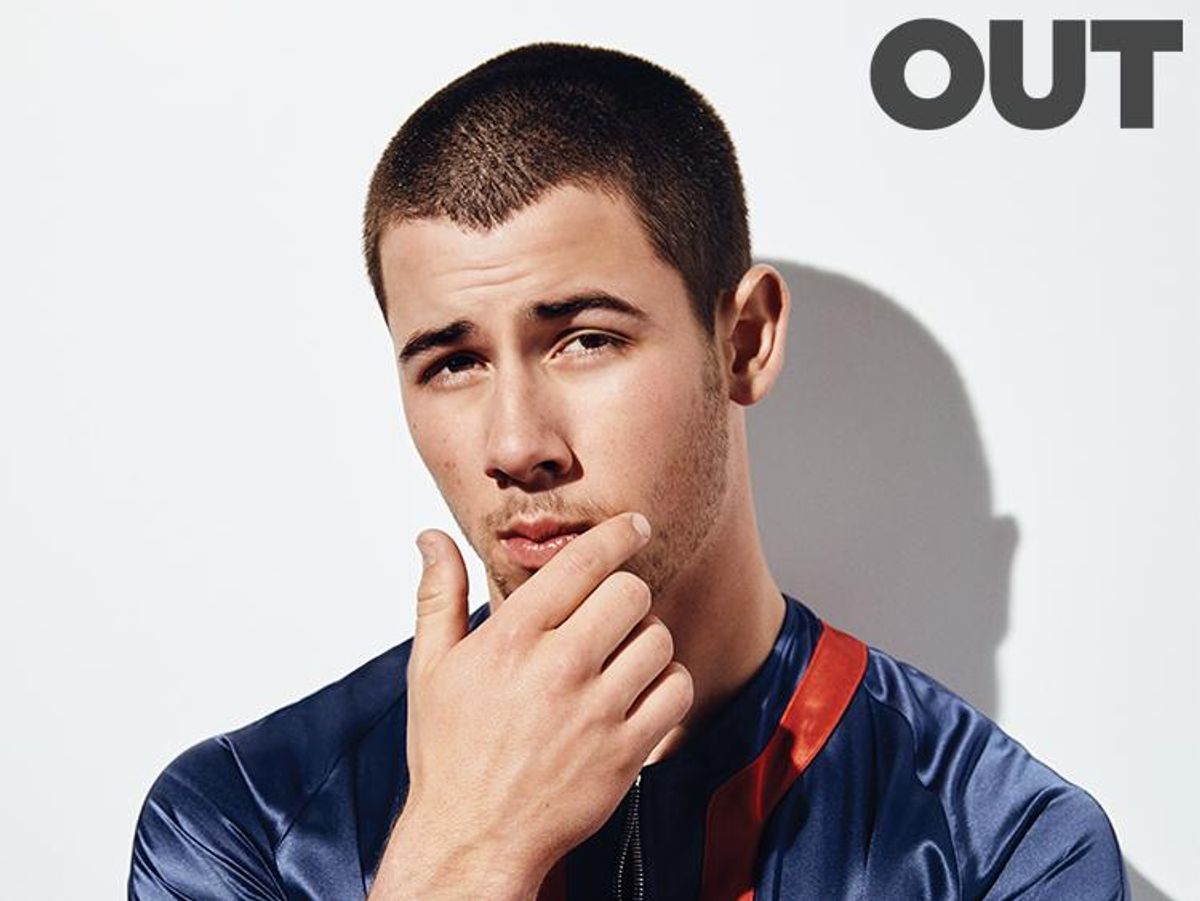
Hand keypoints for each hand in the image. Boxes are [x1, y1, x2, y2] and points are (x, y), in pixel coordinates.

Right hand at [368, 512, 693, 899]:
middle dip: (627, 592)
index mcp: (512, 639)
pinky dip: (667, 686)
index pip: (582, 561)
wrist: (472, 839)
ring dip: (646, 640)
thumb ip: (438, 595)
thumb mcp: (430, 667)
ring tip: (622, 656)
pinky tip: (640, 693)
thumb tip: (431, 538)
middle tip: (614, 609)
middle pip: (631, 592)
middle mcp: (558, 669)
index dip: (618, 533)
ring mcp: (596, 713)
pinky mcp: (625, 752)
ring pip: (659, 640)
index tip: (635, 526)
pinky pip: (675, 693)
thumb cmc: (450, 752)